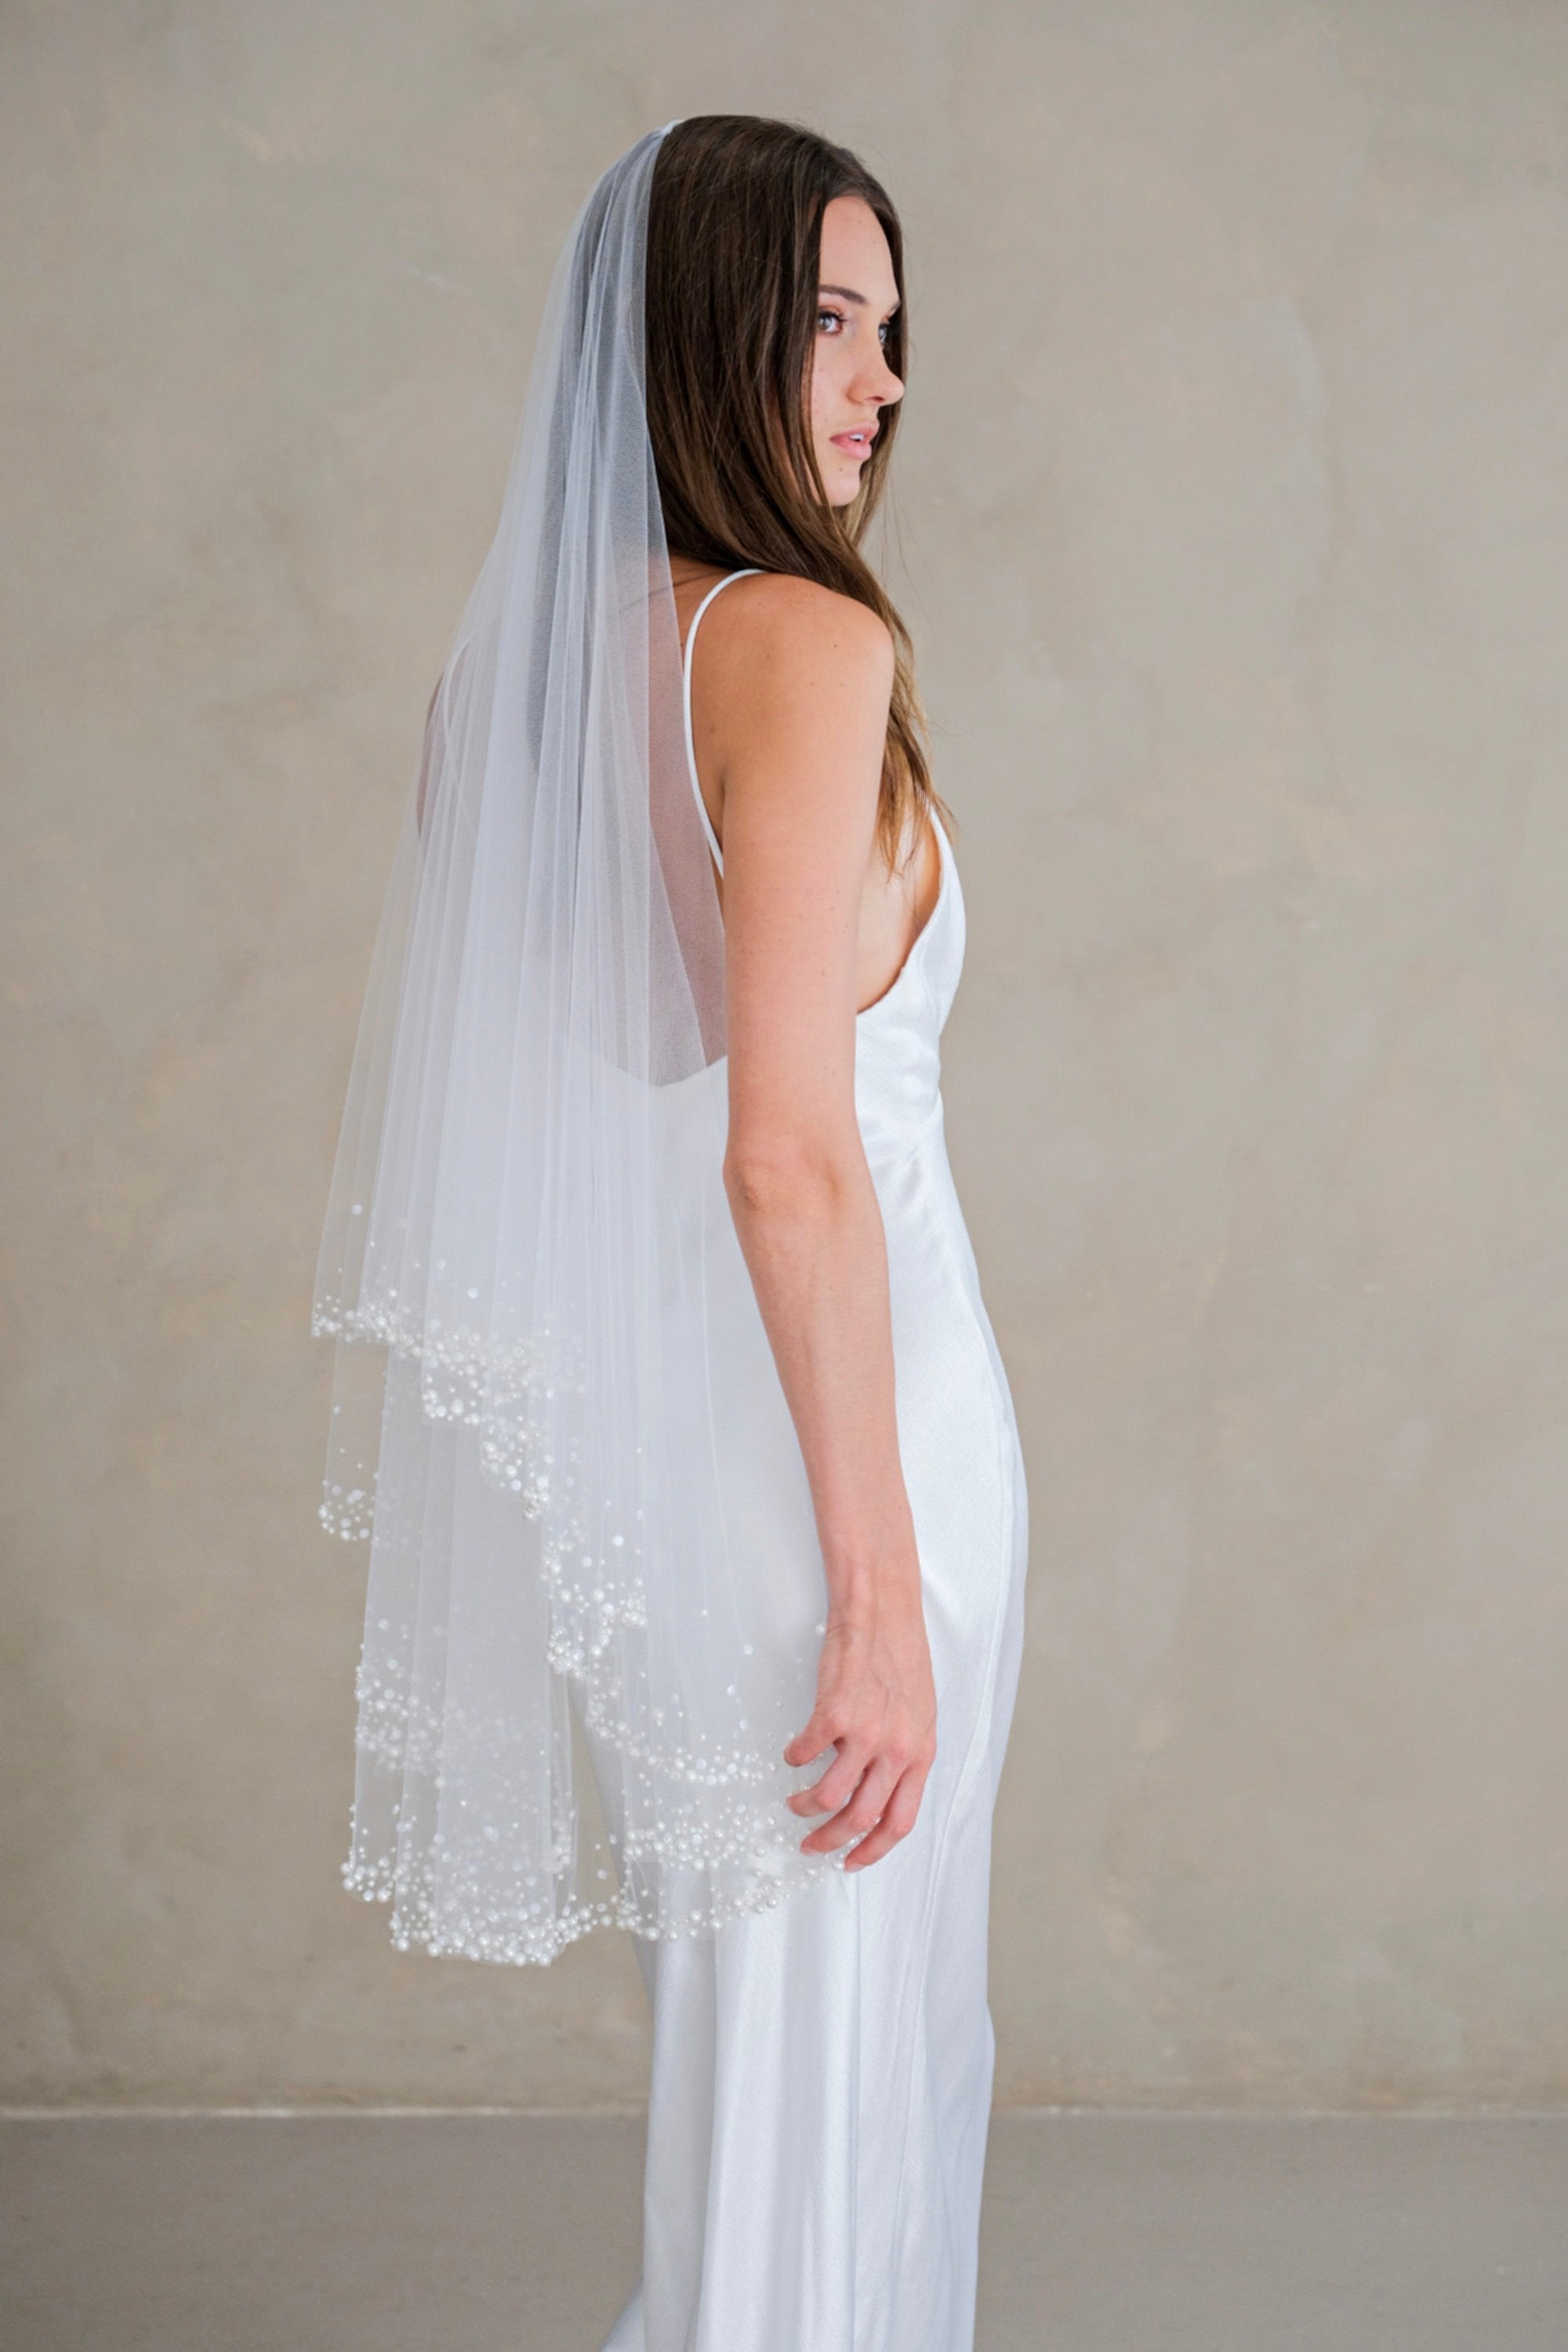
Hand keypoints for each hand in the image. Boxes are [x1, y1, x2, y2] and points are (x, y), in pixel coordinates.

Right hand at [782, 1588, 936, 1871]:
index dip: (873, 1851)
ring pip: (829, 1796)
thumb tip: (880, 1791)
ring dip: (805, 1807)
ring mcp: (866, 1733)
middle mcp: (897, 1750)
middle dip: (830, 1841)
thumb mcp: (919, 1714)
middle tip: (811, 1844)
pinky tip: (793, 1753)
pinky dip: (794, 1760)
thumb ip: (904, 1755)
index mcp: (921, 1755)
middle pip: (860, 1819)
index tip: (851, 1862)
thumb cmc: (901, 1658)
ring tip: (795, 1801)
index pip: (900, 1823)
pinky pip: (806, 1754)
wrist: (884, 1612)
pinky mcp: (835, 1713)